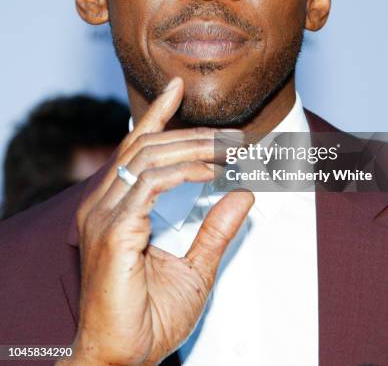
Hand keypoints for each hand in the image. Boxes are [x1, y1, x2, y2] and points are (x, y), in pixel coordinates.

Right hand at [67, 77, 253, 364]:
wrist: (122, 358)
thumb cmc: (150, 317)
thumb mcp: (195, 268)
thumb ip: (217, 230)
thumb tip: (244, 195)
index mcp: (116, 208)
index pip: (135, 149)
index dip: (157, 115)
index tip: (177, 87)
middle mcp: (103, 205)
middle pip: (146, 148)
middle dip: (190, 134)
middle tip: (230, 134)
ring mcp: (104, 216)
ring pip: (148, 159)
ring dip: (192, 148)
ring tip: (228, 149)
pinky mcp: (113, 233)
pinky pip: (151, 186)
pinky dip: (183, 173)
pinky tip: (210, 173)